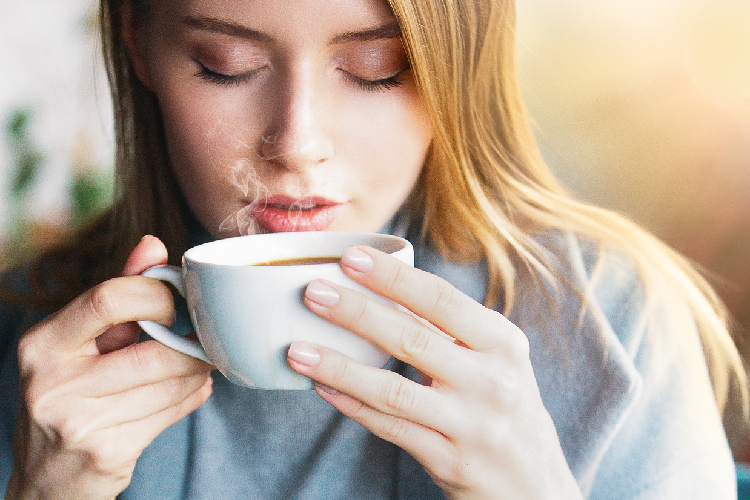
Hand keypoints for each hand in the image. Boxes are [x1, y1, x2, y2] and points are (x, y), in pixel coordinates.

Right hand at [7, 236, 212, 499]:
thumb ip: (117, 291)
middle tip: (203, 340)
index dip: (157, 296)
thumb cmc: (71, 396)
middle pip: (152, 351)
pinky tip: (192, 390)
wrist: (48, 480)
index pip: (109, 298)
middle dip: (190, 346)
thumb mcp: (80, 343)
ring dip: (197, 372)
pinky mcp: (106, 453)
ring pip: (169, 383)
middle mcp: (51, 382)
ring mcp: (77, 422)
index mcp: (43, 343)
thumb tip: (153, 244)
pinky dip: (192, 397)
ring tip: (199, 365)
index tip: (175, 304)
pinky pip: (172, 413)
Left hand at [287, 246, 582, 499]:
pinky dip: (351, 406)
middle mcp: (493, 380)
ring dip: (339, 367)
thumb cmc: (504, 406)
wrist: (534, 485)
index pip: (440, 299)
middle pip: (412, 337)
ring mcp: (472, 424)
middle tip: (312, 293)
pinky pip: (390, 427)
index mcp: (502, 342)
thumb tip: (385, 287)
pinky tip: (322, 388)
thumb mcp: (495, 360)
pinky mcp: (451, 461)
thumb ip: (451, 328)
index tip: (350, 256)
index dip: (392, 277)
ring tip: (297, 349)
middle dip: (356, 312)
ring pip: (392, 389)